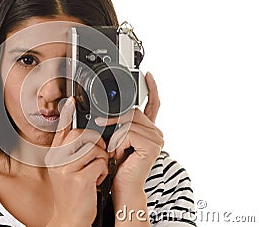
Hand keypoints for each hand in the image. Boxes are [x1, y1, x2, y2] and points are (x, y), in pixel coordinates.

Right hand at [45, 97, 108, 226]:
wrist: (70, 217)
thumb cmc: (73, 191)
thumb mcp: (66, 167)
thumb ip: (70, 147)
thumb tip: (79, 125)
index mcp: (55, 153)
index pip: (61, 128)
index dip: (66, 113)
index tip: (71, 99)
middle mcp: (57, 159)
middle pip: (83, 134)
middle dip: (96, 143)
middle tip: (97, 157)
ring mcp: (65, 169)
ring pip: (94, 148)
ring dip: (101, 159)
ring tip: (95, 171)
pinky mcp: (78, 179)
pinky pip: (99, 163)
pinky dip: (103, 171)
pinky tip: (96, 180)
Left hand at [95, 72, 163, 193]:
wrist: (121, 186)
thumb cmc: (116, 165)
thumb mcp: (114, 139)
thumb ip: (117, 124)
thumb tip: (105, 112)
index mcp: (148, 129)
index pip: (152, 104)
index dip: (151, 88)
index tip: (148, 75)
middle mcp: (156, 132)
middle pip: (132, 111)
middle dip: (113, 122)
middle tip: (105, 136)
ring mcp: (156, 138)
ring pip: (128, 121)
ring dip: (114, 136)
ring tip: (114, 151)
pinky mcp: (152, 145)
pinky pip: (127, 132)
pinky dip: (117, 141)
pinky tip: (119, 153)